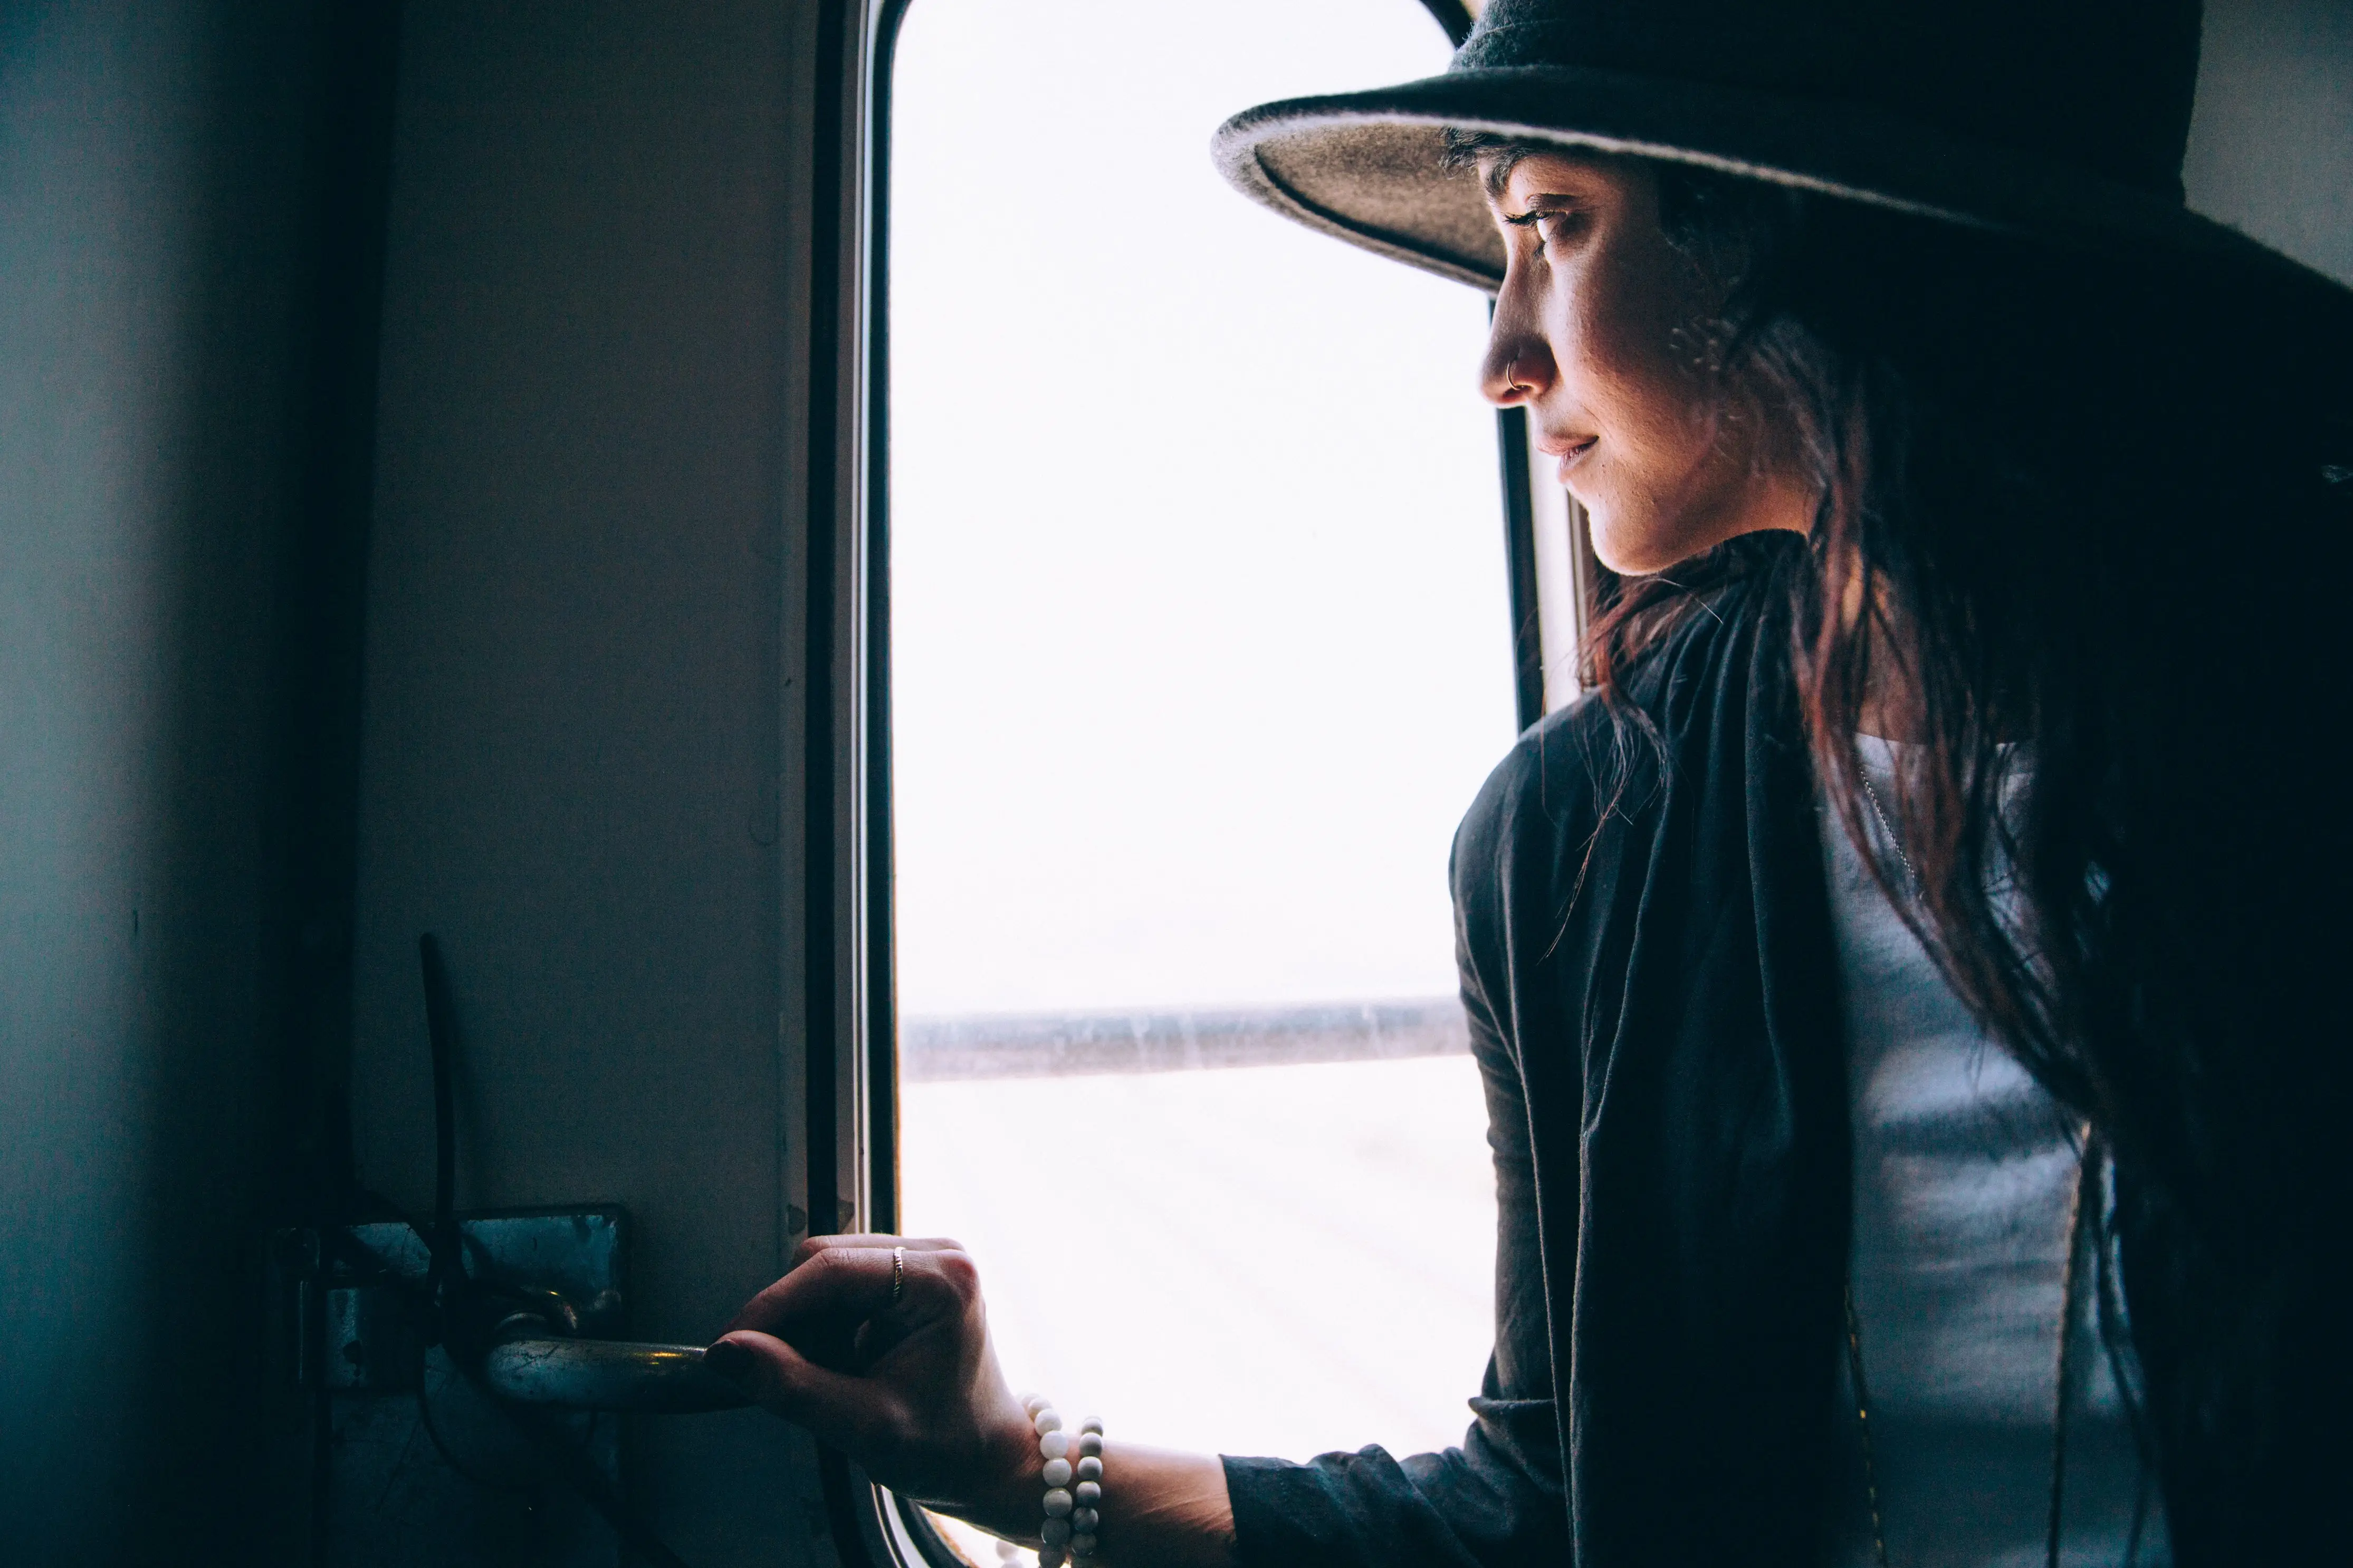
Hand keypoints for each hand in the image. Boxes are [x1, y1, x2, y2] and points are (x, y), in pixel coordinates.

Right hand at [709, 1235, 1041, 1533]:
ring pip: (824, 1276)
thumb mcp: (866, 1427)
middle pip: (823, 1263)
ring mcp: (922, 1265)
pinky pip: (838, 1291)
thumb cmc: (947, 1448)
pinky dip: (823, 1331)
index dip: (771, 1307)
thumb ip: (793, 1387)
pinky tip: (840, 1369)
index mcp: (943, 1280)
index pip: (831, 1269)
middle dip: (790, 1320)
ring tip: (829, 1381)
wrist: (987, 1461)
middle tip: (777, 1376)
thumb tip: (728, 1353)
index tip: (728, 1347)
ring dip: (806, 1328)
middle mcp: (937, 1256)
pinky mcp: (906, 1282)